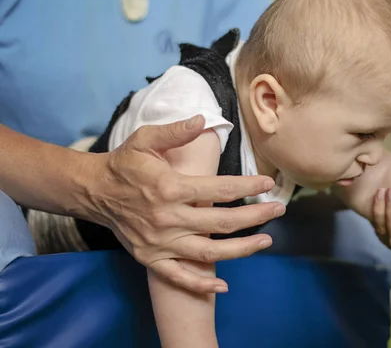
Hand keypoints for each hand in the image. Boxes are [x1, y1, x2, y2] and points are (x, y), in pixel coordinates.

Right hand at [85, 115, 285, 293]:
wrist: (94, 192)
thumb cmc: (124, 164)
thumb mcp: (144, 139)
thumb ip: (175, 132)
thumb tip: (202, 120)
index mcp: (169, 187)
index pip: (219, 189)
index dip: (248, 185)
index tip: (268, 182)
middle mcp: (168, 218)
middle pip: (222, 222)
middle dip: (255, 216)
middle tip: (278, 210)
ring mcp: (160, 242)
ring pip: (208, 252)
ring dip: (241, 249)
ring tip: (266, 241)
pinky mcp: (151, 258)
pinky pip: (179, 276)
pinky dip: (201, 283)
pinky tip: (223, 286)